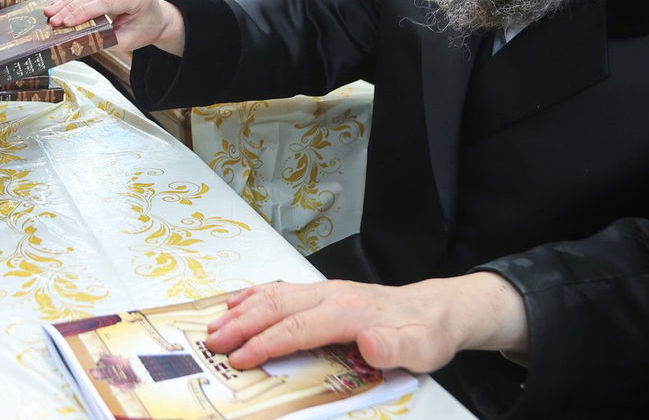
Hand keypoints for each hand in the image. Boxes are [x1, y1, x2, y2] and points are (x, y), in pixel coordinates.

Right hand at [44, 0, 184, 54]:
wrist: (155, 16)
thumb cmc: (143, 29)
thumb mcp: (128, 41)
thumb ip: (106, 39)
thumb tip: (79, 39)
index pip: (107, 1)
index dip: (84, 12)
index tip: (66, 23)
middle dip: (70, 8)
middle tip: (52, 20)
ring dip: (67, 1)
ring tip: (50, 13)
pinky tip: (59, 4)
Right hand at [204, 274, 527, 374]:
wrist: (435, 310)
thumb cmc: (425, 334)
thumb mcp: (422, 349)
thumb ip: (395, 347)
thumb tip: (369, 342)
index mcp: (350, 311)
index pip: (299, 326)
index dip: (267, 342)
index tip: (241, 359)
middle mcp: (332, 294)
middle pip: (278, 306)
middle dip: (242, 325)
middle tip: (213, 344)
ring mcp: (325, 290)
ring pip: (275, 294)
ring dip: (242, 310)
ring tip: (213, 327)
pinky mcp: (322, 292)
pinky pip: (282, 289)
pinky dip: (254, 295)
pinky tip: (236, 303)